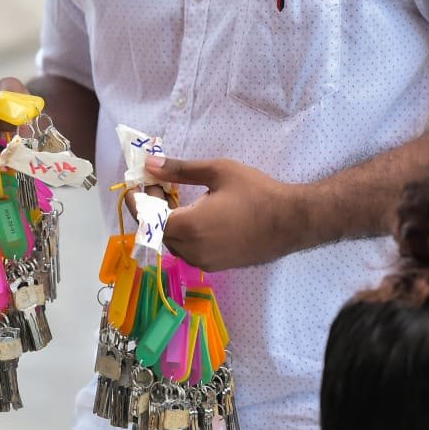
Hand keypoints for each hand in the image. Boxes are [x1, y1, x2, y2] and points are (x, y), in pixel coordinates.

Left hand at [145, 155, 309, 270]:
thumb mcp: (218, 172)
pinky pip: (186, 250)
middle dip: (151, 208)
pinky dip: (181, 233)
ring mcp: (202, 261)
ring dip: (166, 222)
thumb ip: (179, 169)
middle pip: (156, 232)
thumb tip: (150, 163)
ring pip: (170, 243)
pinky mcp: (213, 265)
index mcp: (189, 226)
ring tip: (175, 198)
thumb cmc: (257, 192)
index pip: (146, 218)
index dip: (137, 201)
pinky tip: (192, 215)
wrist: (291, 221)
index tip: (137, 183)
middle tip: (158, 185)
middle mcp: (191, 249)